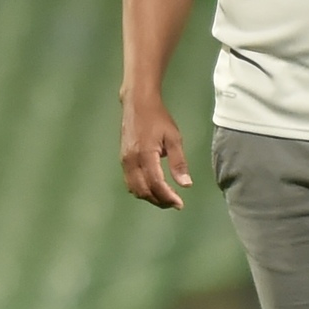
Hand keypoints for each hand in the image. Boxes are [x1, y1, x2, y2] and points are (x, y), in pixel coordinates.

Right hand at [120, 93, 191, 209]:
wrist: (137, 104)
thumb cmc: (158, 119)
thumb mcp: (174, 138)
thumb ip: (179, 162)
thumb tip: (186, 185)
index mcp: (145, 155)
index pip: (156, 183)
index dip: (168, 197)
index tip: (180, 204)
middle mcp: (131, 161)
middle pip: (143, 190)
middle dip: (159, 200)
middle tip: (175, 203)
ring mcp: (124, 161)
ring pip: (134, 189)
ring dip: (150, 197)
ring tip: (165, 198)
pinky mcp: (123, 160)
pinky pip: (130, 182)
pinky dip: (141, 190)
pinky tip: (153, 188)